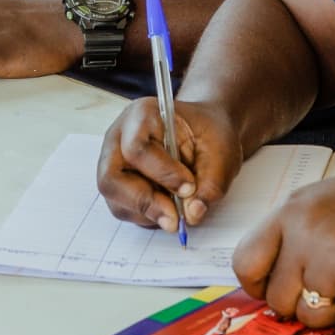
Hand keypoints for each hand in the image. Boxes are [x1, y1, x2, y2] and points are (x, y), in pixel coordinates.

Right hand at [97, 97, 243, 233]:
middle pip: (111, 178)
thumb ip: (211, 182)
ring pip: (115, 199)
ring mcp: (114, 163)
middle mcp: (119, 138)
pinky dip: (148, 217)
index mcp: (142, 115)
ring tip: (178, 211)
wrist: (204, 133)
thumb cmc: (209, 133)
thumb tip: (193, 214)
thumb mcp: (222, 151)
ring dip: (148, 213)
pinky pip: (123, 210)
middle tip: (175, 219)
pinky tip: (169, 208)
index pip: (136, 148)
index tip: (189, 187)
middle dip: (144, 202)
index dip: (162, 173)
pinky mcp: (119, 186)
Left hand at [232, 155, 334, 327]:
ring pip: (313, 314)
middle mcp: (305, 232)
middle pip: (278, 300)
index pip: (245, 263)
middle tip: (330, 286)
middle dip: (303, 303)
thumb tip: (269, 287)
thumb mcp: (318, 203)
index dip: (259, 287)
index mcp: (289, 212)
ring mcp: (333, 252)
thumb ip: (291, 238)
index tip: (277, 289)